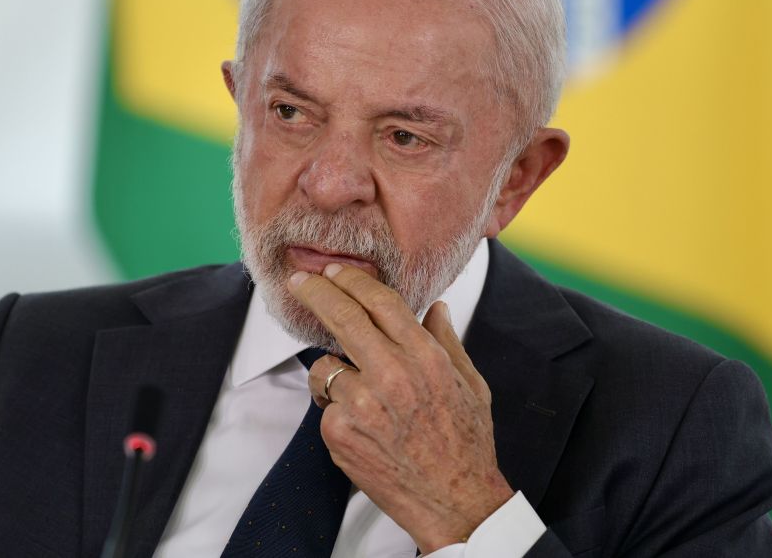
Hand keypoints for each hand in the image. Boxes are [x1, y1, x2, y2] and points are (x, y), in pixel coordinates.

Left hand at [287, 263, 514, 552]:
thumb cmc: (466, 443)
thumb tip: (437, 308)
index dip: (353, 281)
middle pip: (342, 317)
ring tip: (363, 399)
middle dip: (316, 292)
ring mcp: (362, 404)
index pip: (381, 302)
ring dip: (334, 373)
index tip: (335, 271)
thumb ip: (446, 342)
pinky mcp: (339, 432)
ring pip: (326, 367)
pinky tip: (365, 430)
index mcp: (426, 358)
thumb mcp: (470, 384)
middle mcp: (392, 375)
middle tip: (300, 282)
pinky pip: (326, 405)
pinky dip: (338, 411)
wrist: (454, 500)